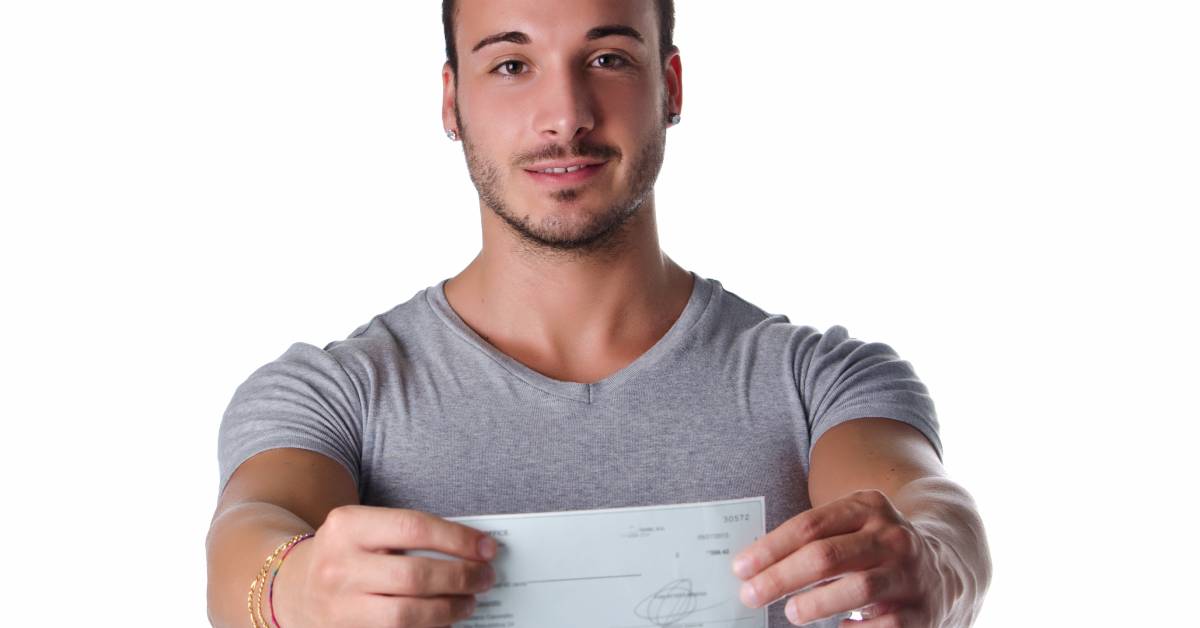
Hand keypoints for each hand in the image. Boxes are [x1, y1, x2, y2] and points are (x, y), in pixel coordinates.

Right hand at [274, 505, 497, 627]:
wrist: (293, 587)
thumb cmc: (346, 554)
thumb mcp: (367, 529)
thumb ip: (409, 535)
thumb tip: (472, 550)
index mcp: (348, 526)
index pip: (414, 528)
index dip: (458, 539)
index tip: (487, 548)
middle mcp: (338, 566)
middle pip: (414, 576)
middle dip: (460, 578)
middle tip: (485, 578)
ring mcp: (338, 607)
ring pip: (407, 615)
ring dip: (448, 610)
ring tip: (469, 601)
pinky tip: (444, 620)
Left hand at [731, 489, 947, 626]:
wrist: (949, 566)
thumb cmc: (878, 549)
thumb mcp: (853, 528)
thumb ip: (813, 539)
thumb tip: (756, 567)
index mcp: (867, 507)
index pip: (809, 525)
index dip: (771, 548)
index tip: (741, 568)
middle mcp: (891, 536)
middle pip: (826, 555)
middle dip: (781, 577)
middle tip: (751, 594)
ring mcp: (909, 573)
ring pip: (856, 588)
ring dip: (816, 604)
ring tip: (791, 613)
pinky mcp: (922, 611)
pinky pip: (882, 625)